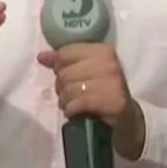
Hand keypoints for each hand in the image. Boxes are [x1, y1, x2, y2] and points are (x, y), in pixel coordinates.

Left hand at [36, 44, 145, 160]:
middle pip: (65, 72)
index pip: (65, 53)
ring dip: (65, 101)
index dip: (59, 67)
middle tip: (68, 95)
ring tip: (70, 105)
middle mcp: (109, 63)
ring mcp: (113, 81)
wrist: (125, 117)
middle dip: (61, 87)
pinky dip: (71, 109)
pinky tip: (74, 112)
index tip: (65, 78)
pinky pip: (79, 102)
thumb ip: (63, 62)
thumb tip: (42, 56)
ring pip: (70, 88)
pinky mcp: (113, 100)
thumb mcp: (83, 73)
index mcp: (102, 50)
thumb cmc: (101, 92)